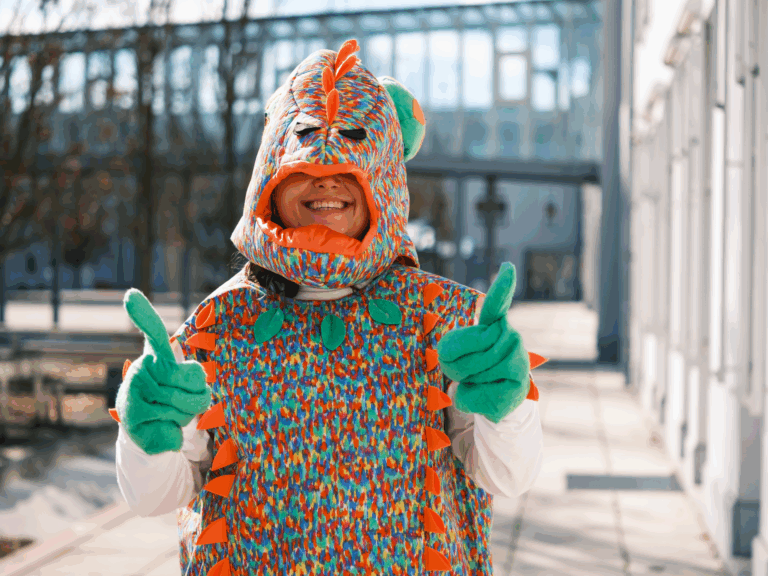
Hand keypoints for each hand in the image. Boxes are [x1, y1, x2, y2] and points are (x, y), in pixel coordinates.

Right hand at [116, 289, 211, 454]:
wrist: (146, 428)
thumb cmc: (171, 399)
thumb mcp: (186, 384)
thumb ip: (191, 379)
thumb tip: (178, 400)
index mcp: (156, 356)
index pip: (154, 333)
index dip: (143, 314)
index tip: (130, 295)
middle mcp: (141, 368)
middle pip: (195, 380)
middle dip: (199, 397)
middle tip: (184, 401)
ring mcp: (133, 391)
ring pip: (185, 406)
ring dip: (186, 416)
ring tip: (170, 414)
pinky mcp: (130, 415)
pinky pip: (171, 425)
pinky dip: (173, 432)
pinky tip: (158, 427)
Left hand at [437, 262, 529, 422]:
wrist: (495, 399)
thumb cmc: (471, 372)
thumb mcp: (452, 358)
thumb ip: (451, 354)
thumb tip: (465, 374)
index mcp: (493, 325)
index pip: (496, 304)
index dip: (502, 286)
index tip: (508, 268)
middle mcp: (510, 335)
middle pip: (472, 344)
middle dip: (455, 362)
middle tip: (460, 372)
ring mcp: (519, 356)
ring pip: (476, 368)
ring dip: (466, 379)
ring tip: (476, 381)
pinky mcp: (521, 380)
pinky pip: (486, 388)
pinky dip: (475, 395)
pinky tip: (486, 393)